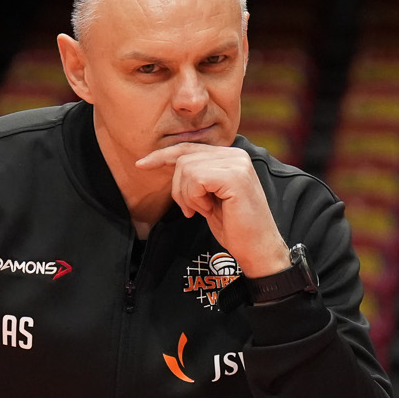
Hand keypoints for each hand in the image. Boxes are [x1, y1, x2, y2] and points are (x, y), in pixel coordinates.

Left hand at [134, 142, 289, 275]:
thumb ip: (195, 178)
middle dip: (179, 188)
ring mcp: (237, 164)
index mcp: (230, 157)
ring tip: (204, 210)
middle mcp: (235, 154)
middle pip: (184, 158)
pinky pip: (195, 179)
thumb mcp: (209, 197)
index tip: (141, 165)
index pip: (189, 148)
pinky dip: (195, 198)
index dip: (163, 156)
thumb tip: (168, 163)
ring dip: (187, 196)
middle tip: (192, 210)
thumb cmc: (234, 228)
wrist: (257, 250)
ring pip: (186, 168)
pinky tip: (209, 210)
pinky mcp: (234, 176)